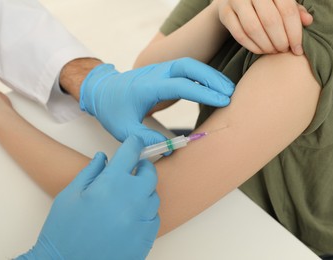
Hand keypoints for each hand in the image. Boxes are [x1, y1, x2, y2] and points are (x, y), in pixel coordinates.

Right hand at [18, 136, 159, 259]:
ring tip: (128, 197)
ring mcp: (141, 219)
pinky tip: (130, 216)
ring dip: (144, 191)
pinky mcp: (146, 237)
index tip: (134, 143)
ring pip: (154, 196)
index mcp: (110, 184)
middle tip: (133, 170)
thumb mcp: (69, 196)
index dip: (133, 144)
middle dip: (143, 168)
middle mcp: (131, 199)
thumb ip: (90, 172)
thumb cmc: (63, 232)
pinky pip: (154, 217)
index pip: (130, 153)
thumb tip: (102, 157)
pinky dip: (145, 213)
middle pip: (150, 174)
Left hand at [79, 57, 234, 145]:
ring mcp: (159, 70)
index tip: (222, 101)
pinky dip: (202, 75)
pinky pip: (186, 69)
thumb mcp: (124, 130)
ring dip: (210, 75)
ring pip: (189, 65)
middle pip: (188, 66)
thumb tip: (171, 148)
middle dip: (212, 78)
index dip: (203, 92)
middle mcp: (155, 73)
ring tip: (228, 89)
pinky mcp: (163, 72)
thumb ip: (146, 139)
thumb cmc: (112, 110)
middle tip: (231, 93)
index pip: (180, 85)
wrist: (102, 92)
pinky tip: (213, 87)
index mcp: (146, 87)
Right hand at [216, 0, 312, 54]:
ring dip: (266, 45)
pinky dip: (252, 46)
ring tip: (273, 51)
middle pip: (270, 21)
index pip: (287, 10)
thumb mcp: (281, 1)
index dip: (295, 33)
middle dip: (280, 41)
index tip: (297, 49)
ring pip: (253, 29)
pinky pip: (239, 35)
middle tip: (284, 50)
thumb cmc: (265, 1)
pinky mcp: (224, 13)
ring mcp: (236, 0)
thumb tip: (308, 21)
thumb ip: (295, 10)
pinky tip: (261, 50)